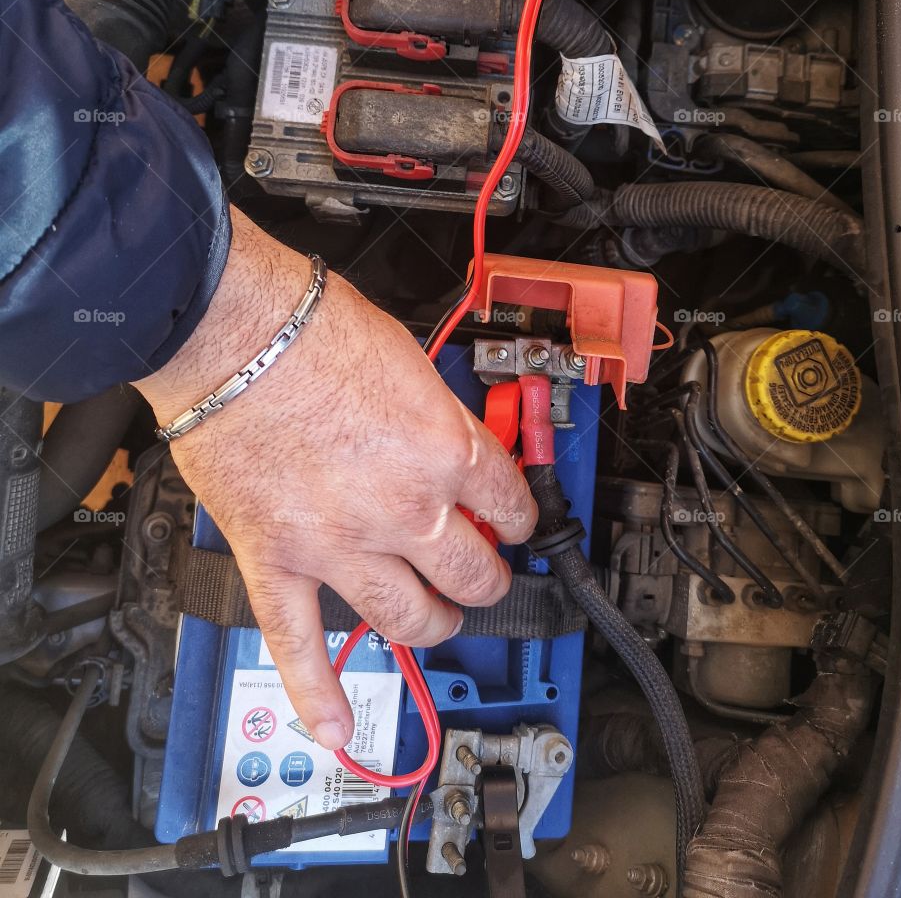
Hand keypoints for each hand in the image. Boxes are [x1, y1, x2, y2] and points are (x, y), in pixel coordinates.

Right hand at [135, 207, 535, 748]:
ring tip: (438, 622)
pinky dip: (318, 692)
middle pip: (470, 571)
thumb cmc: (311, 328)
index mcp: (444, 450)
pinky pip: (298, 644)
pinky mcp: (277, 562)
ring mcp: (340, 545)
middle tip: (484, 574)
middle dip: (486, 576)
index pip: (508, 503)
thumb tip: (448, 441)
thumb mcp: (408, 358)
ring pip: (407, 617)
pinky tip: (338, 725)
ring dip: (432, 625)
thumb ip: (436, 416)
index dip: (518, 517)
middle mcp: (403, 508)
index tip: (514, 523)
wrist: (229, 331)